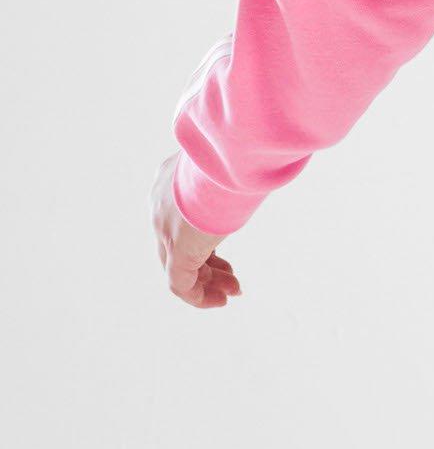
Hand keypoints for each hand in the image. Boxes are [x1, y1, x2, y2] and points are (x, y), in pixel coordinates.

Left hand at [150, 152, 241, 308]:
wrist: (230, 150)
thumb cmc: (238, 148)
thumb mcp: (228, 160)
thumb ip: (231, 168)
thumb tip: (258, 161)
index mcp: (169, 182)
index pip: (179, 221)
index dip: (204, 239)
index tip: (227, 252)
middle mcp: (160, 207)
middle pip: (178, 247)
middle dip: (208, 266)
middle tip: (232, 279)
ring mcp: (166, 228)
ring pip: (179, 268)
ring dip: (208, 283)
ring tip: (231, 293)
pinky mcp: (178, 247)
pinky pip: (180, 283)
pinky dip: (199, 296)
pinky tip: (219, 301)